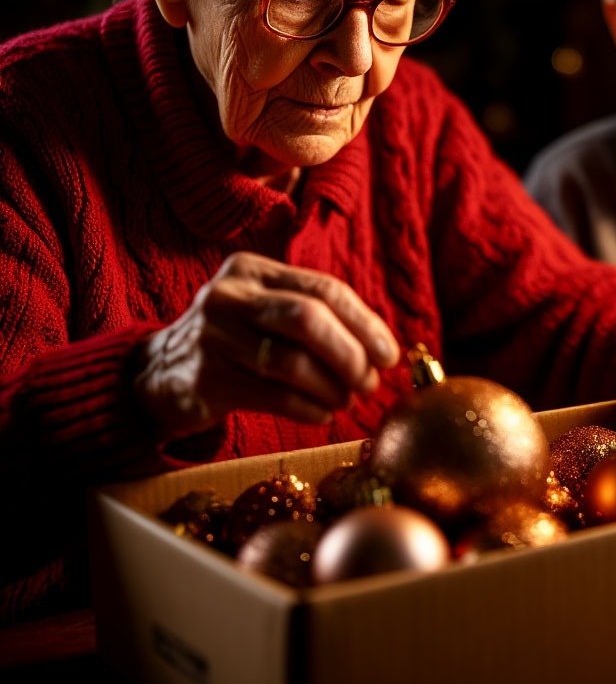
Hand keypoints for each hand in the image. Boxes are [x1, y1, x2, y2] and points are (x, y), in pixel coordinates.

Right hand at [134, 251, 400, 441]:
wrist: (159, 373)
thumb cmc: (235, 341)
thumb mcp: (266, 310)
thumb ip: (316, 315)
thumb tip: (380, 349)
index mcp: (253, 269)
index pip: (324, 289)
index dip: (365, 323)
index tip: (389, 355)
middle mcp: (230, 295)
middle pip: (308, 319)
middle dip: (350, 354)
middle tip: (370, 383)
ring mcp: (213, 335)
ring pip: (291, 361)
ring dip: (331, 387)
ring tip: (346, 401)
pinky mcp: (206, 378)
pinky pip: (272, 395)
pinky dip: (307, 407)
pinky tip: (321, 415)